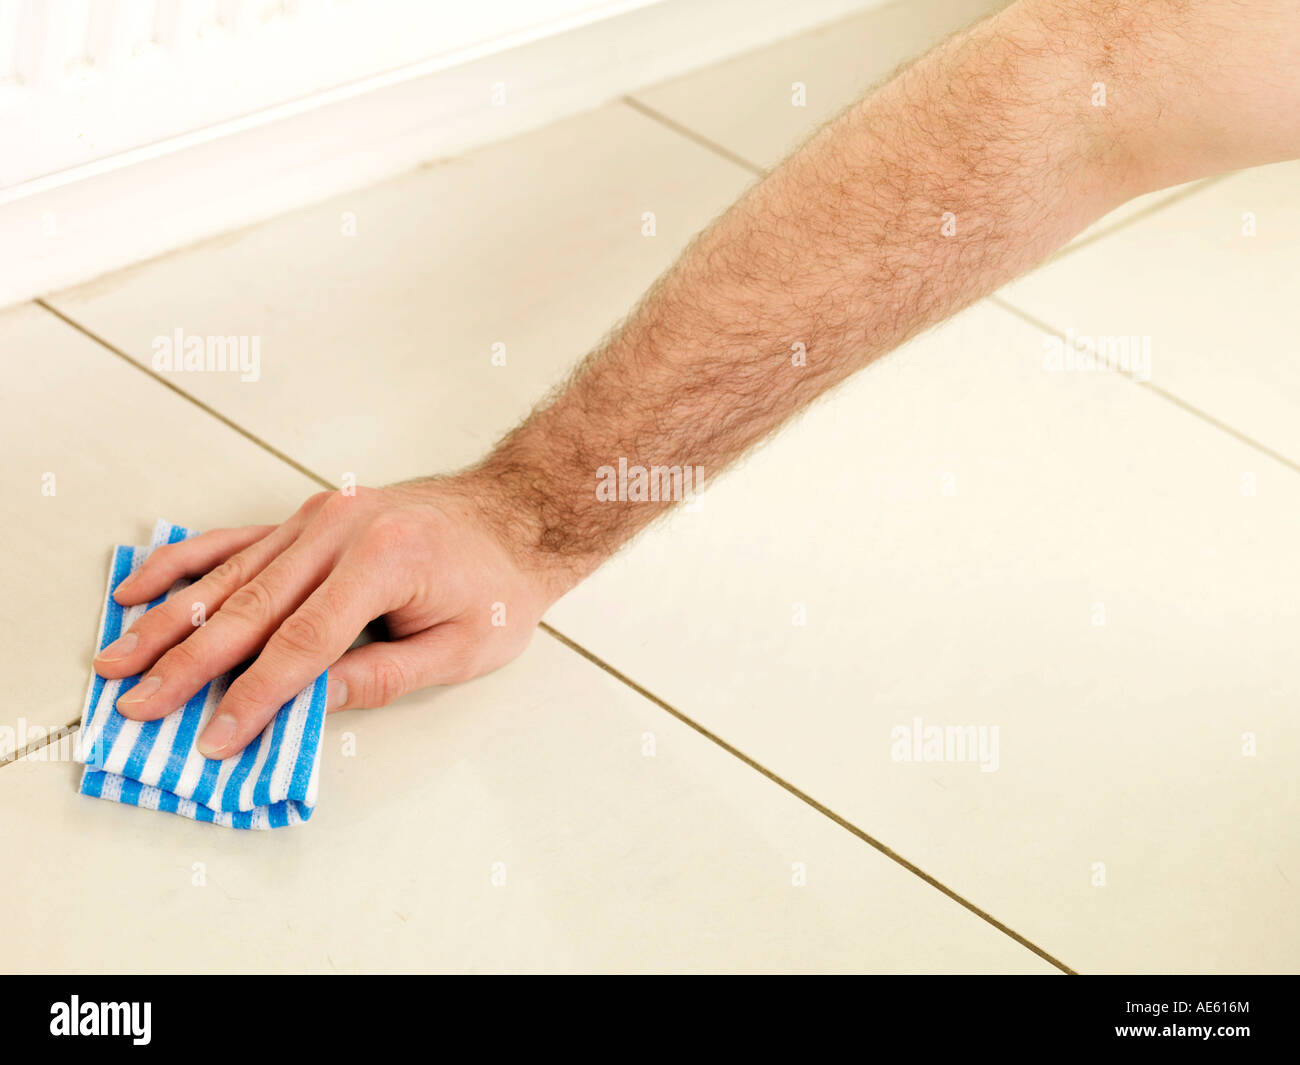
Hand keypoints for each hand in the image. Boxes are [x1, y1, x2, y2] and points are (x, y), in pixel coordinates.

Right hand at [92, 477, 572, 758]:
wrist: (514, 514)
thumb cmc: (495, 586)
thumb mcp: (460, 648)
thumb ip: (383, 677)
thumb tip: (308, 705)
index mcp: (383, 562)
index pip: (303, 643)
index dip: (256, 697)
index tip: (215, 739)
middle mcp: (341, 531)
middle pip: (249, 609)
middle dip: (187, 665)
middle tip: (137, 707)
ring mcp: (318, 517)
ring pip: (228, 576)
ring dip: (167, 621)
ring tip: (116, 660)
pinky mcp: (307, 516)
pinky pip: (234, 542)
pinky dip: (183, 565)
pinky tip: (137, 588)